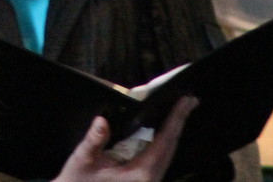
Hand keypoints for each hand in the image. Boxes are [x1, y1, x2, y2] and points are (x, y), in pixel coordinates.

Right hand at [53, 97, 197, 181]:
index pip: (164, 141)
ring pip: (167, 154)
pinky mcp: (144, 181)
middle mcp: (150, 180)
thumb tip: (102, 120)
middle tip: (189, 100)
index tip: (186, 101)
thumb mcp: (82, 160)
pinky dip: (163, 142)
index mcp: (141, 174)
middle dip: (179, 122)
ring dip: (173, 132)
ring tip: (180, 111)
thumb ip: (94, 140)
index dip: (176, 119)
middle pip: (171, 147)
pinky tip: (163, 130)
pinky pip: (160, 159)